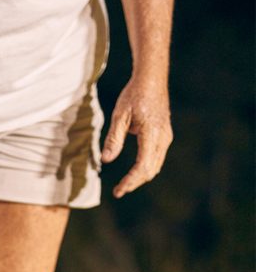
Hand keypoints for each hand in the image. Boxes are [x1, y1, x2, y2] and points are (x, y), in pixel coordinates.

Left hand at [102, 78, 172, 197]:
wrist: (152, 79)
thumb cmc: (134, 95)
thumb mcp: (120, 116)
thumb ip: (113, 139)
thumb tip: (106, 160)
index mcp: (152, 134)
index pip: (142, 166)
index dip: (130, 181)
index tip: (118, 191)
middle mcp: (163, 138)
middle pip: (151, 170)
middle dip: (135, 183)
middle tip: (119, 191)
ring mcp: (166, 137)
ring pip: (155, 166)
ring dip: (140, 177)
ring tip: (125, 185)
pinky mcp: (164, 135)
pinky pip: (156, 158)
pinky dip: (145, 168)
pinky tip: (134, 172)